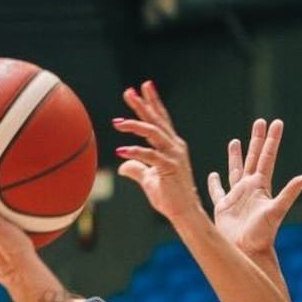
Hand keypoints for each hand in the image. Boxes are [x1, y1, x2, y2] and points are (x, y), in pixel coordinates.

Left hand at [111, 80, 202, 227]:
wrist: (184, 212)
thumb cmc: (169, 197)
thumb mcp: (148, 180)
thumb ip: (136, 169)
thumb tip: (122, 166)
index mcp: (172, 146)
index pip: (161, 120)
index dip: (151, 103)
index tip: (141, 88)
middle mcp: (175, 146)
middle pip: (157, 120)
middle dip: (143, 105)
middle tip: (129, 92)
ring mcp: (174, 156)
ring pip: (153, 133)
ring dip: (135, 125)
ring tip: (117, 122)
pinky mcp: (170, 167)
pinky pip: (150, 156)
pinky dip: (135, 152)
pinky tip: (120, 151)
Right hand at [208, 117, 301, 258]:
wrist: (247, 253)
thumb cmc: (262, 234)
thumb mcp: (277, 210)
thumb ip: (290, 193)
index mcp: (261, 186)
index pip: (267, 157)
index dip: (272, 140)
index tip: (276, 122)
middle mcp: (249, 188)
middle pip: (253, 158)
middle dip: (256, 140)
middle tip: (260, 121)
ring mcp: (236, 197)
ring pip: (235, 170)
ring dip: (236, 156)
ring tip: (235, 141)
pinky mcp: (223, 207)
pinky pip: (217, 192)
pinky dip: (214, 183)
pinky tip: (213, 174)